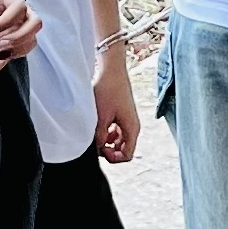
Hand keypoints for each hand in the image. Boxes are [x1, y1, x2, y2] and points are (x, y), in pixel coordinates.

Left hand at [93, 44, 141, 164]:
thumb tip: (97, 149)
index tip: (101, 151)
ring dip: (106, 141)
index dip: (113, 158)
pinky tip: (97, 125)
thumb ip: (99, 137)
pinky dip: (106, 132)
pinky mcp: (120, 115)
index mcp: (132, 128)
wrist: (111, 70)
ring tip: (95, 133)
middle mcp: (132, 126)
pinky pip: (114, 131)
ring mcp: (126, 121)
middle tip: (95, 143)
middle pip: (122, 149)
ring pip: (117, 141)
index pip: (127, 155)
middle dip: (108, 149)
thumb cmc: (109, 90)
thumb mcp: (101, 117)